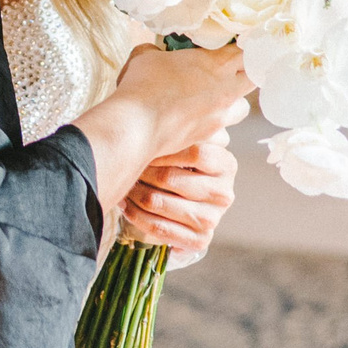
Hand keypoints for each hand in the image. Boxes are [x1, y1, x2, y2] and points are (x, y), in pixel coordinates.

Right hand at [112, 43, 250, 158]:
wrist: (137, 125)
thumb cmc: (143, 86)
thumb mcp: (146, 55)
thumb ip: (156, 50)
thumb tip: (153, 52)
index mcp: (217, 65)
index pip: (248, 53)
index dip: (245, 49)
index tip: (235, 48)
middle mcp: (225, 91)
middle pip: (253, 80)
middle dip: (244, 75)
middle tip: (227, 72)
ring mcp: (219, 117)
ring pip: (241, 110)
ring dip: (232, 103)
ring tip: (214, 101)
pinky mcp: (208, 138)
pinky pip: (223, 133)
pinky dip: (215, 128)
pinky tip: (197, 124)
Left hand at [121, 132, 237, 257]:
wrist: (179, 202)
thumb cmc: (177, 162)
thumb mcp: (187, 140)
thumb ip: (187, 124)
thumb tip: (201, 106)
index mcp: (227, 164)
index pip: (195, 152)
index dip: (163, 148)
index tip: (141, 144)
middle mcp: (224, 193)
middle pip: (171, 178)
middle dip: (141, 170)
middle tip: (123, 163)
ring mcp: (212, 219)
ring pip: (159, 203)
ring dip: (133, 192)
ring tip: (121, 182)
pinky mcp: (199, 240)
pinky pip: (158, 228)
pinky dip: (136, 215)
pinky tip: (125, 205)